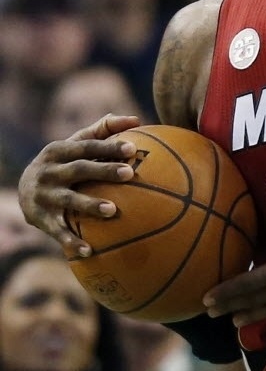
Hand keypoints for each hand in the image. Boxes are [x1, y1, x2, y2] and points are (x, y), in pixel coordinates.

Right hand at [17, 114, 140, 256]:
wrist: (24, 189)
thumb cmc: (65, 162)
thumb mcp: (76, 143)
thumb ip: (103, 130)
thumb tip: (137, 119)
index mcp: (60, 150)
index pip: (86, 146)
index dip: (108, 146)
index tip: (132, 148)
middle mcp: (49, 172)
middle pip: (79, 170)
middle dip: (103, 171)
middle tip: (129, 174)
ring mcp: (44, 196)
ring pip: (68, 200)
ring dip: (90, 205)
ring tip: (113, 210)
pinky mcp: (40, 219)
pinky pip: (57, 231)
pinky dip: (72, 241)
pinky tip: (90, 251)